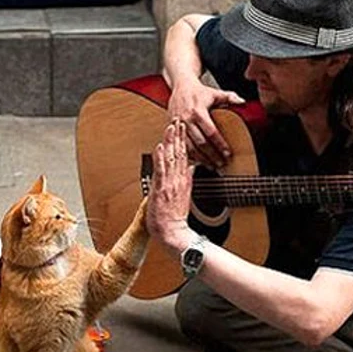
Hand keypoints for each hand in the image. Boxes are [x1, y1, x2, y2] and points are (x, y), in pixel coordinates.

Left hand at [146, 119, 195, 253]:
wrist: (173, 233)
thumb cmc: (175, 218)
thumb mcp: (185, 196)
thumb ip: (187, 180)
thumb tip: (192, 168)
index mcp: (184, 180)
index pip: (185, 155)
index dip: (183, 140)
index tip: (183, 127)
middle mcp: (178, 179)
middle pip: (180, 152)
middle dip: (178, 134)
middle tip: (179, 118)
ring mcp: (170, 184)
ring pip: (171, 158)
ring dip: (171, 141)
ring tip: (171, 126)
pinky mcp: (162, 189)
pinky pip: (162, 171)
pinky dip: (161, 158)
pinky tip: (161, 146)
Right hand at [168, 78, 243, 168]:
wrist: (180, 87)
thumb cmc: (198, 92)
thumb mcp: (215, 93)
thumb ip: (229, 97)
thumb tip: (242, 102)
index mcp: (198, 111)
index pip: (211, 132)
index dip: (219, 144)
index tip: (227, 153)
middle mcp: (187, 120)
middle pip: (200, 143)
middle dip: (212, 155)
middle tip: (221, 163)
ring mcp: (178, 126)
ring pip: (190, 147)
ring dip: (201, 159)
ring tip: (212, 165)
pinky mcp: (173, 130)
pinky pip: (181, 147)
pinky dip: (190, 156)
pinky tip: (199, 162)